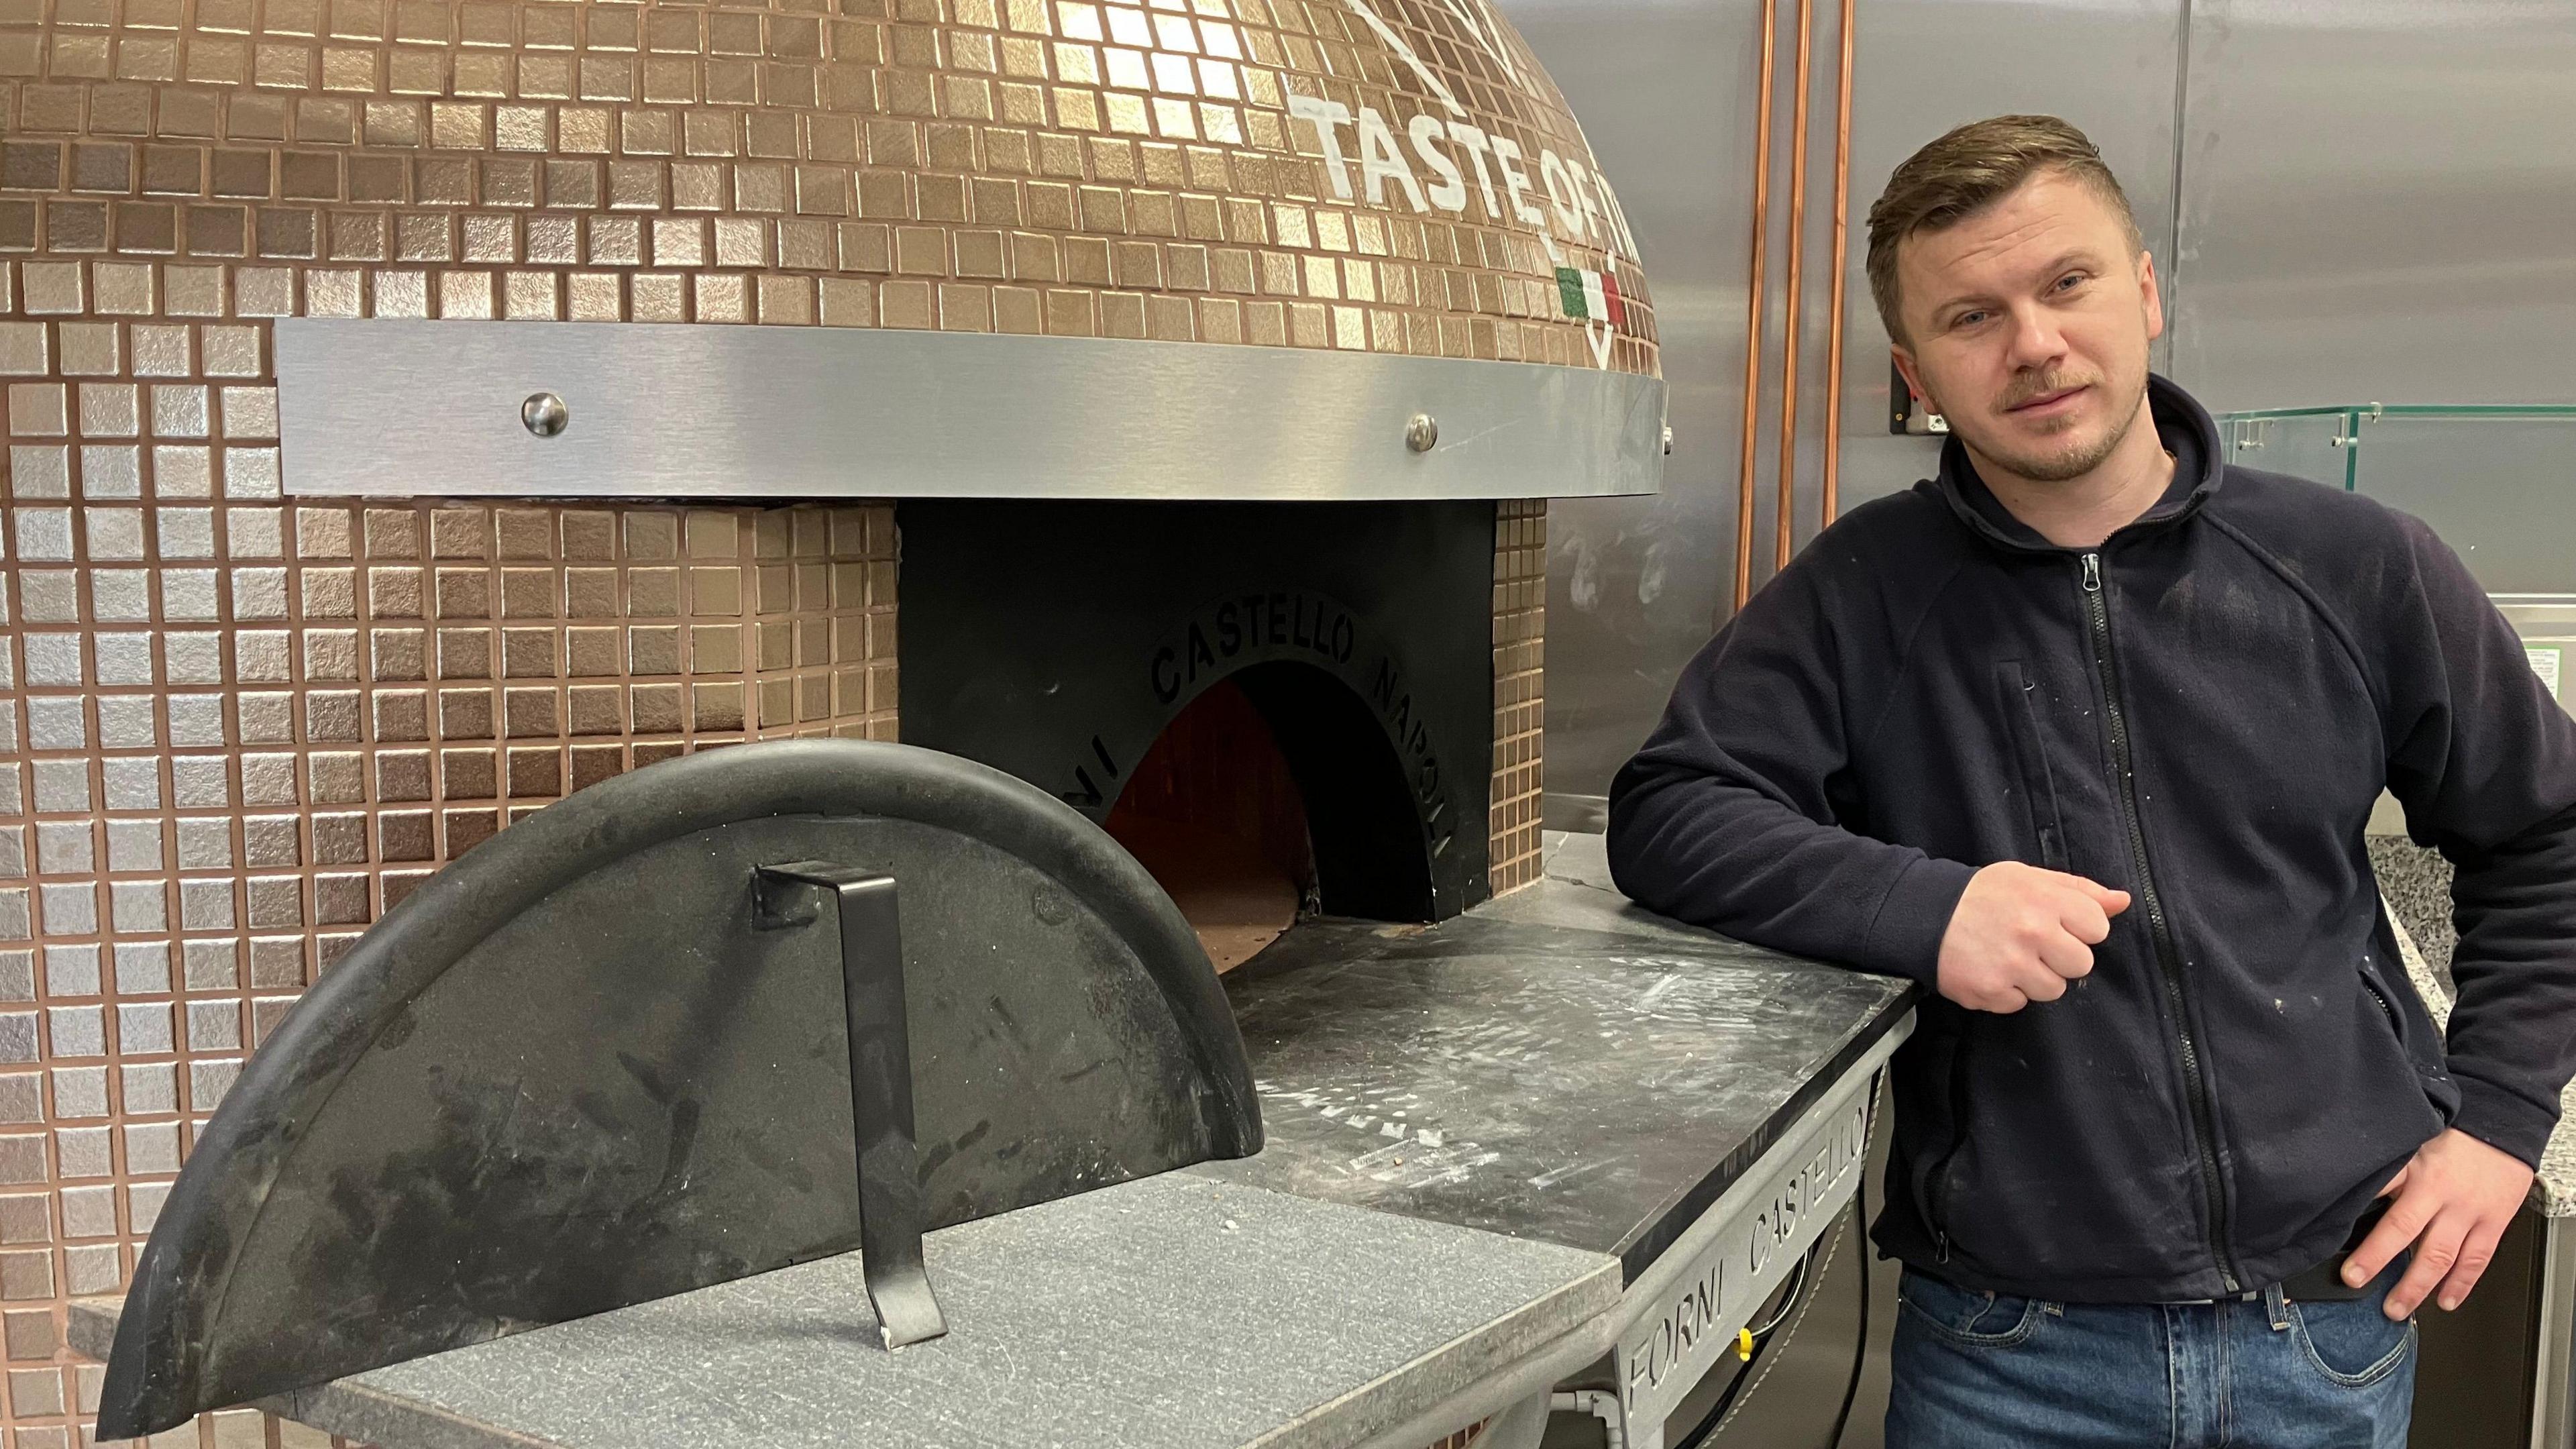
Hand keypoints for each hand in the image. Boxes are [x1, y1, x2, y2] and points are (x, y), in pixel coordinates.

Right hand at [1935, 862, 2130, 1012]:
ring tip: (2009, 957)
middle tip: (2033, 944)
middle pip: (2081, 964)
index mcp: (2046, 900)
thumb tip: (2122, 901)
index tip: (2057, 924)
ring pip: (2053, 990)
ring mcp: (2012, 965)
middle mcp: (2032, 932)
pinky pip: (2020, 1004)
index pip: (2098, 928)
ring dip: (2034, 978)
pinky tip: (1992, 970)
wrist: (1924, 914)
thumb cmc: (1982, 896)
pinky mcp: (1992, 991)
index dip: (2079, 928)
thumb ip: (2080, 890)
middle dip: (2061, 957)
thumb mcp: (2030, 879)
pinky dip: (2007, 992)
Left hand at [2346, 1128, 2534, 1318]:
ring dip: (2417, 1285)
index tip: (2332, 1229)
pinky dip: (2461, 1284)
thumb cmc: (2452, 1135)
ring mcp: (2469, 1210)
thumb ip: (2386, 1169)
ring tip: (2397, 1307)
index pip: (2376, 1193)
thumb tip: (2351, 1189)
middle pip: (2404, 1231)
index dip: (2351, 1211)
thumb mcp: (2410, 1141)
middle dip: (2377, 1259)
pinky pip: (2476, 1260)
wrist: (2503, 1125)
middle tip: (2355, 1281)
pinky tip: (2446, 1300)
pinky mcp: (2494, 1223)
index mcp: (2414, 1168)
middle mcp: (2440, 1191)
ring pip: (2440, 1255)